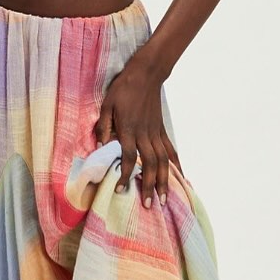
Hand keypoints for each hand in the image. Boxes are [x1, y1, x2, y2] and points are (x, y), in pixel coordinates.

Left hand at [93, 53, 182, 207]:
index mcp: (129, 129)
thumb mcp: (107, 105)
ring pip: (163, 161)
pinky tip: (181, 178)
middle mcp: (145, 134)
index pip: (128, 157)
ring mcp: (156, 133)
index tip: (120, 190)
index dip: (125, 175)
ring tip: (164, 199)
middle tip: (148, 205)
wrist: (146, 74)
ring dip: (163, 181)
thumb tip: (99, 145)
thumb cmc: (123, 89)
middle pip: (149, 164)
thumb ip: (103, 126)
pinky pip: (171, 151)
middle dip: (148, 185)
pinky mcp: (162, 131)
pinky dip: (176, 166)